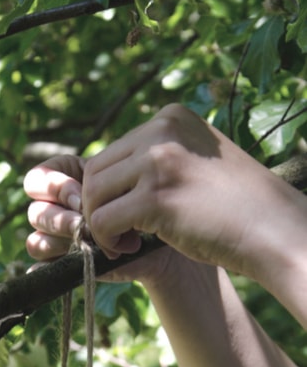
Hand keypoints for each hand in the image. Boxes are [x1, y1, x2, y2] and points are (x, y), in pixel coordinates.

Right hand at [24, 153, 171, 284]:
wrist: (157, 238)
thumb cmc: (141, 205)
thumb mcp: (120, 189)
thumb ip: (98, 191)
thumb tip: (77, 208)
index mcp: (62, 183)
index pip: (37, 180)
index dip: (53, 186)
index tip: (81, 194)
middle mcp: (53, 212)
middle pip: (35, 212)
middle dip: (60, 217)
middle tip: (84, 222)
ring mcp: (54, 240)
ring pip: (36, 241)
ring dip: (61, 242)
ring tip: (90, 243)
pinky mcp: (60, 266)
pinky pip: (40, 268)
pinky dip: (46, 269)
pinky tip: (66, 265)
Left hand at [25, 104, 306, 289]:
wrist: (273, 230)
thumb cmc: (236, 206)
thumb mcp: (195, 163)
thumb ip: (157, 160)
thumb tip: (105, 178)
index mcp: (170, 118)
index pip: (113, 152)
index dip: (112, 190)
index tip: (132, 216)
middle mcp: (161, 130)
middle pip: (96, 171)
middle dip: (100, 207)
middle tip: (124, 234)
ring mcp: (157, 161)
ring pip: (93, 195)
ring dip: (101, 225)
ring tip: (128, 242)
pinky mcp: (155, 196)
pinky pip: (102, 220)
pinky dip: (107, 241)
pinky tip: (132, 249)